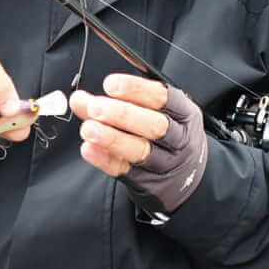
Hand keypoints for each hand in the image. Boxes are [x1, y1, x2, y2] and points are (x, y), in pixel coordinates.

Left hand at [70, 75, 207, 216]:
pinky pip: (126, 171)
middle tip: (95, 107)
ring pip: (142, 151)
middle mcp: (179, 139)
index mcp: (184, 114)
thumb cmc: (166, 136)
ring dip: (112, 139)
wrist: (187, 178)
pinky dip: (106, 160)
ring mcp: (166, 164)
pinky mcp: (150, 183)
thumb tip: (81, 99)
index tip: (110, 84)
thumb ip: (117, 103)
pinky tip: (90, 150)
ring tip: (88, 129)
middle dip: (123, 115)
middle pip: (156, 126)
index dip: (137, 90)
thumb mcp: (153, 113)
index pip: (164, 98)